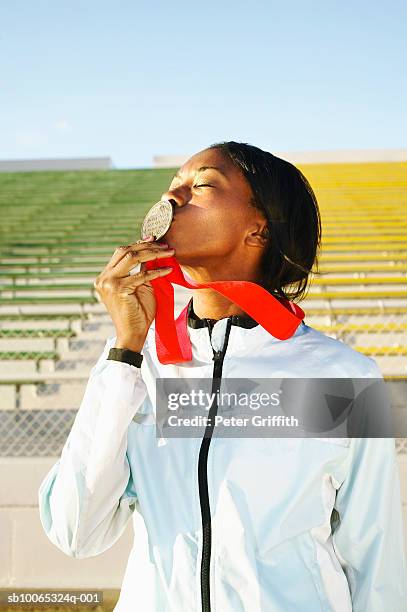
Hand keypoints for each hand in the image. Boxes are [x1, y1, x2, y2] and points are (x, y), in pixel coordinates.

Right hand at [93, 236, 173, 350]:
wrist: (133, 334)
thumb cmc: (138, 313)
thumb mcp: (141, 287)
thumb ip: (142, 271)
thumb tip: (153, 253)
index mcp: (105, 276)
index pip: (121, 253)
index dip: (138, 244)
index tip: (154, 239)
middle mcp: (103, 277)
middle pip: (125, 251)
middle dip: (147, 246)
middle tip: (165, 245)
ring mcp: (108, 283)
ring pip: (131, 258)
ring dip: (152, 253)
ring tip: (169, 253)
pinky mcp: (118, 289)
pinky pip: (141, 275)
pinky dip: (156, 271)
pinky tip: (168, 270)